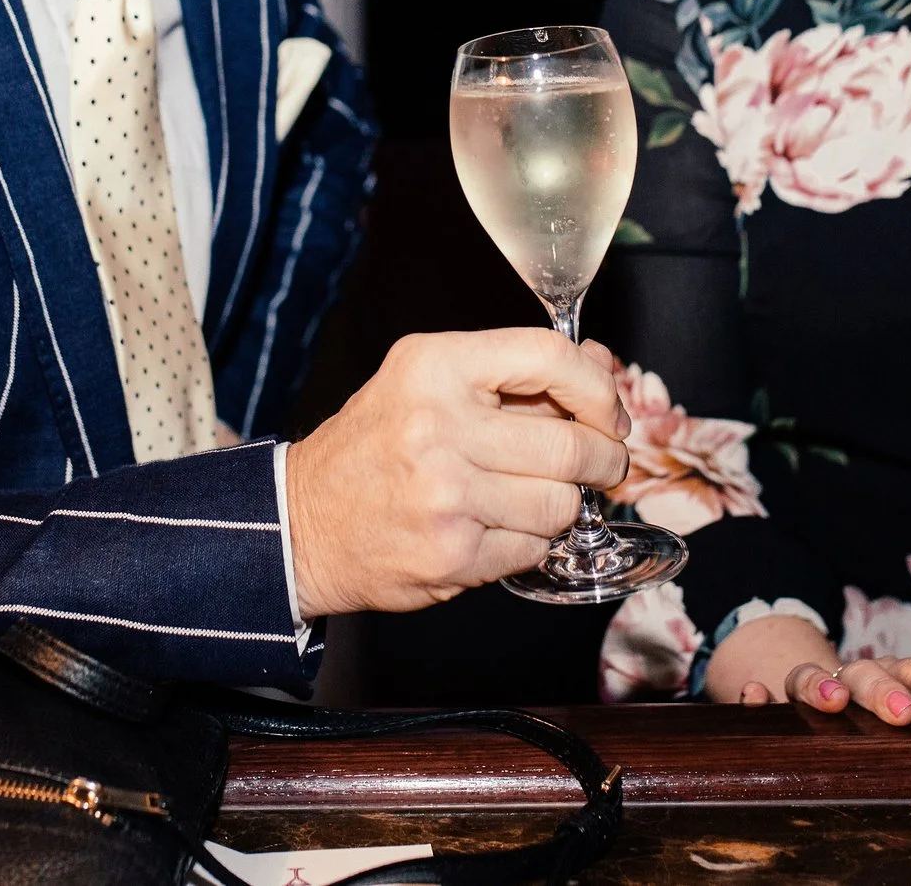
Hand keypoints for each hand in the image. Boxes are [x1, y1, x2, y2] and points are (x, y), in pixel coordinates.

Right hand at [283, 329, 629, 617]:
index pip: (550, 357)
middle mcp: (438, 425)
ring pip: (560, 503)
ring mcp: (445, 494)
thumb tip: (602, 365)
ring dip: (562, 505)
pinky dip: (530, 541)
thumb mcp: (429, 382)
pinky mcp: (451, 554)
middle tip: (602, 465)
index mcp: (435, 366)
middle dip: (602, 459)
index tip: (609, 413)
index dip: (598, 388)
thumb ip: (514, 374)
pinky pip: (533, 548)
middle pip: (570, 442)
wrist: (301, 523)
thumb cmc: (374, 446)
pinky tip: (498, 528)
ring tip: (533, 498)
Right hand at [701, 612, 910, 726]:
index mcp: (891, 679)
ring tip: (832, 700)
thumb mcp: (902, 726)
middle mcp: (851, 678)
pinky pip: (763, 696)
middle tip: (903, 714)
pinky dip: (758, 697)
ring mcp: (810, 687)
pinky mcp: (775, 705)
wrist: (822, 704)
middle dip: (884, 690)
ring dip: (820, 684)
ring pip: (810, 675)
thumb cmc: (877, 730)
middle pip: (866, 672)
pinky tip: (756, 696)